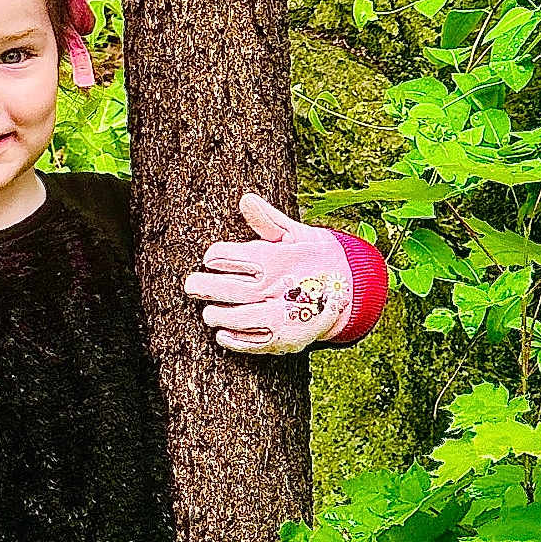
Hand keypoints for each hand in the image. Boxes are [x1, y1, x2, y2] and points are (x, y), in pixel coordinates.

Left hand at [182, 192, 352, 354]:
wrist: (349, 287)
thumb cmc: (312, 255)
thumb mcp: (295, 232)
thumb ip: (267, 219)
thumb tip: (245, 199)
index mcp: (276, 259)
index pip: (234, 257)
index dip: (216, 257)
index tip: (209, 259)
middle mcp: (277, 288)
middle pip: (233, 289)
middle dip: (207, 287)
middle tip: (191, 286)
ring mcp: (283, 316)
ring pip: (241, 318)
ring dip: (219, 316)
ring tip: (208, 312)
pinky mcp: (287, 338)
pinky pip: (256, 343)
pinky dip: (236, 340)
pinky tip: (222, 334)